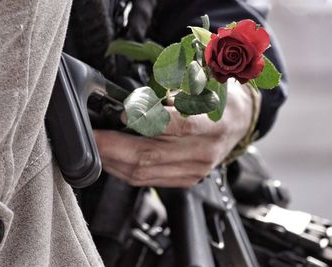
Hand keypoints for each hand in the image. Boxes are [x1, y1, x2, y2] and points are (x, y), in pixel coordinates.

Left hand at [94, 80, 258, 186]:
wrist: (238, 124)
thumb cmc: (218, 101)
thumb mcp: (203, 85)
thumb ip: (172, 93)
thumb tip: (136, 105)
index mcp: (213, 123)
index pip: (177, 125)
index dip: (146, 120)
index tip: (121, 114)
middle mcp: (203, 151)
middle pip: (151, 155)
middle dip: (114, 147)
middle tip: (93, 137)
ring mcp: (195, 170)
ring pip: (145, 172)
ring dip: (115, 161)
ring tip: (97, 148)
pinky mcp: (186, 180)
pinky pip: (149, 180)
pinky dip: (125, 170)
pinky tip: (113, 160)